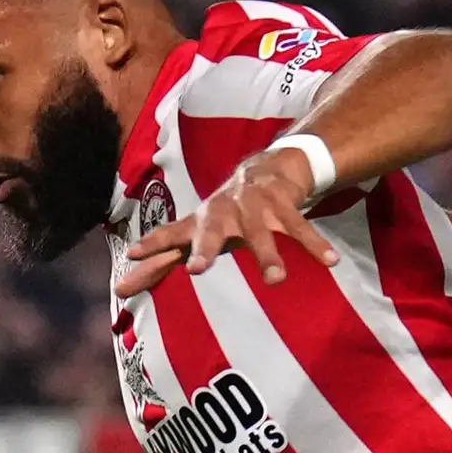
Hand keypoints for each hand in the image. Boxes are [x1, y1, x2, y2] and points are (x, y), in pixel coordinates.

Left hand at [116, 145, 337, 295]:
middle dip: (205, 248)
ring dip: (268, 255)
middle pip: (211, 230)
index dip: (152, 246)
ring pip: (260, 233)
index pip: (171, 234)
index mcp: (201, 221)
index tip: (132, 256)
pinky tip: (330, 262)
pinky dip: (315, 245)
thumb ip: (162, 260)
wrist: (271, 167)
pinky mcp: (284, 205)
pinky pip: (300, 228)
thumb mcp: (195, 231)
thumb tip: (120, 285)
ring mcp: (254, 207)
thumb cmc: (227, 211)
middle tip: (197, 270)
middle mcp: (224, 212)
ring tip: (275, 281)